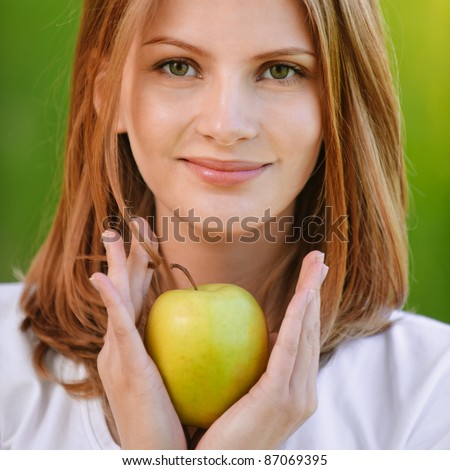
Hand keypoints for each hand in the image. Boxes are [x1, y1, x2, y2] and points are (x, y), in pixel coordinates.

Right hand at [89, 219, 185, 448]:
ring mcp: (119, 355)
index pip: (139, 296)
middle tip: (129, 224)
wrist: (157, 455)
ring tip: (115, 235)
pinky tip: (103, 278)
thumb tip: (208, 331)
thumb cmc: (170, 417)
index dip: (141, 267)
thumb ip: (181, 350)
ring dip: (117, 265)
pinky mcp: (125, 367)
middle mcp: (121, 345)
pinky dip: (110, 301)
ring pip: (119, 299)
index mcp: (135, 346)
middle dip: (127, 256)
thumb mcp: (174, 376)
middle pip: (126, 290)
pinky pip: (118, 328)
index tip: (148, 241)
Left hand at [196, 250, 327, 448]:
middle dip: (316, 291)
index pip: (306, 337)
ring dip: (312, 295)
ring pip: (307, 333)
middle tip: (319, 259)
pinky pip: (290, 349)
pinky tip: (302, 295)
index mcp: (297, 389)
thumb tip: (264, 334)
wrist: (217, 469)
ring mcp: (297, 397)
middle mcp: (304, 391)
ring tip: (316, 265)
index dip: (310, 303)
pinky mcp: (279, 398)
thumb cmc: (223, 433)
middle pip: (312, 329)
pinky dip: (299, 319)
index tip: (311, 276)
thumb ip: (260, 366)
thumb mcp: (245, 394)